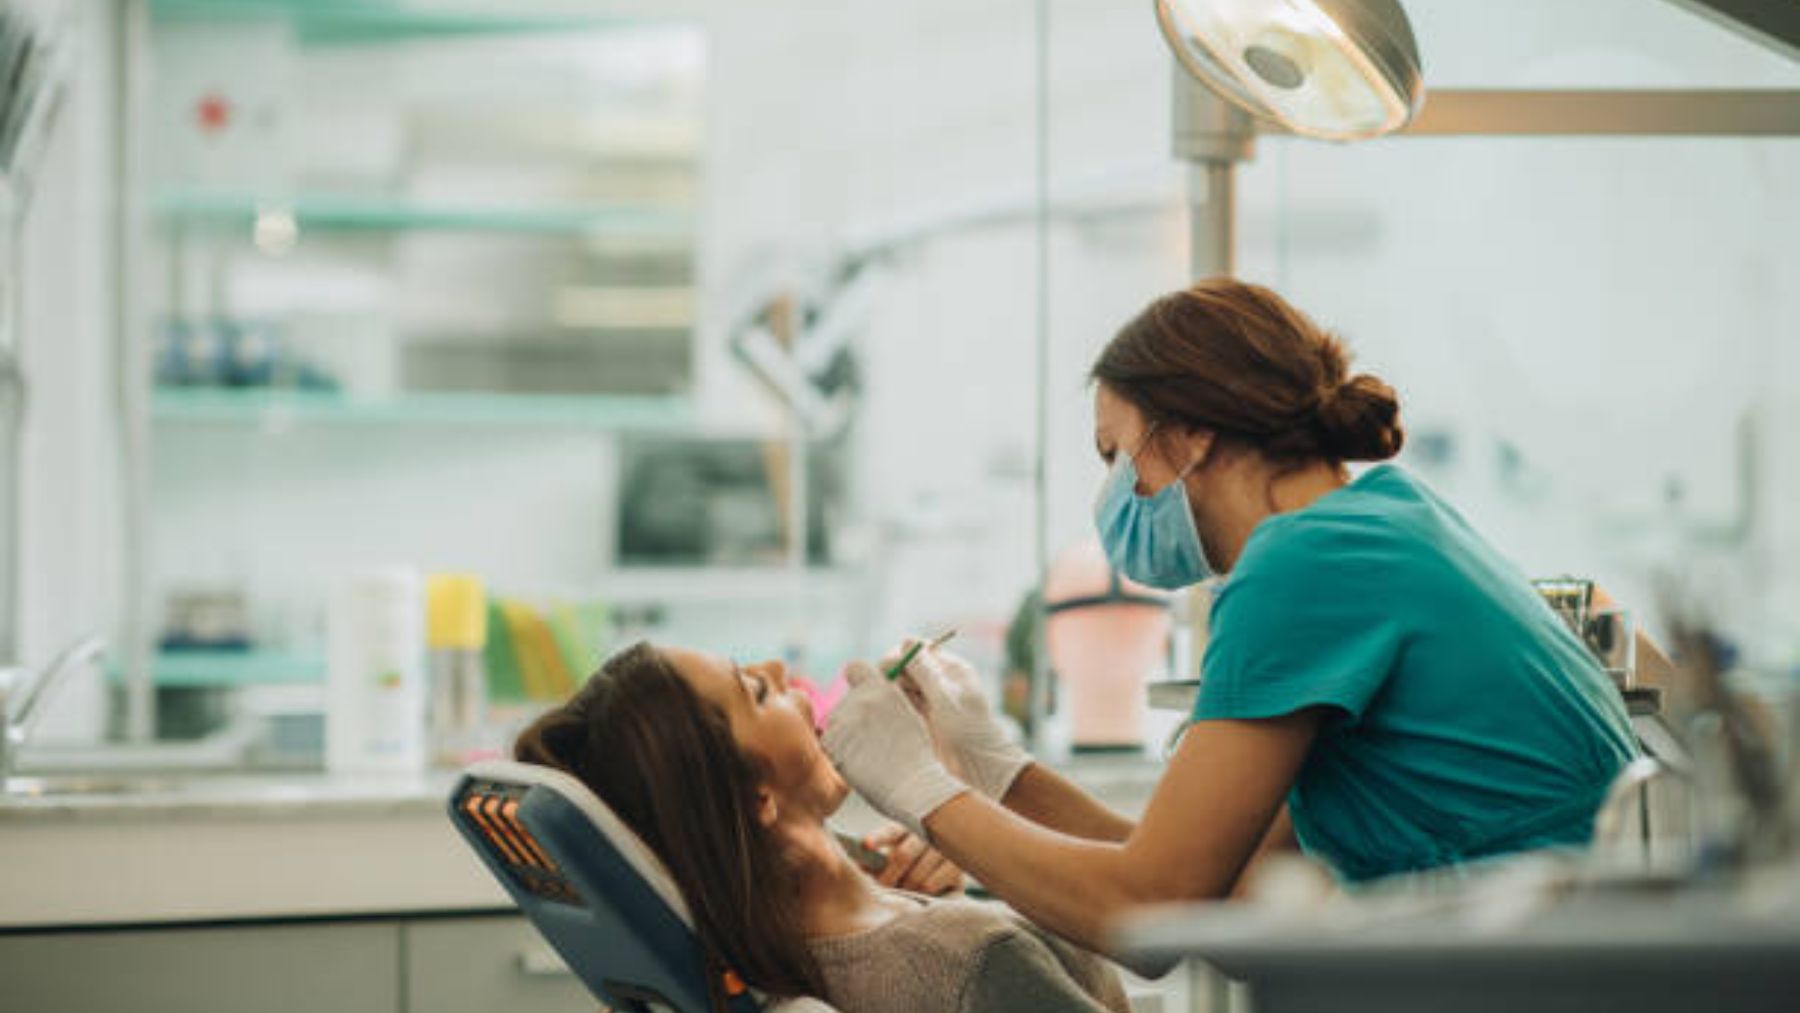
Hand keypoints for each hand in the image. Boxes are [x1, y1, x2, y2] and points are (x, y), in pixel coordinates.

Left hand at [821, 661, 968, 838]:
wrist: (913, 785)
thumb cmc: (918, 754)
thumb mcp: (909, 713)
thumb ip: (887, 697)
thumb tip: (872, 693)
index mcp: (881, 687)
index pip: (855, 668)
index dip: (858, 680)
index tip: (864, 696)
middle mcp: (858, 699)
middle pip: (845, 702)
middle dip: (853, 716)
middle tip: (874, 740)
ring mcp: (842, 722)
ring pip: (836, 723)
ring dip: (846, 736)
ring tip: (871, 755)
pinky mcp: (831, 744)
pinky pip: (829, 743)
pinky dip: (839, 753)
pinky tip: (860, 764)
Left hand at [864, 824, 964, 895]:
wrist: (943, 871)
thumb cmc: (908, 864)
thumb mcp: (889, 858)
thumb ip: (872, 861)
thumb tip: (853, 868)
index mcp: (905, 828)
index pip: (891, 831)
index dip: (878, 838)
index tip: (866, 845)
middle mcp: (926, 834)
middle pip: (903, 856)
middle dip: (888, 878)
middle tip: (879, 891)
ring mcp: (943, 849)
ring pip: (917, 876)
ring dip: (905, 888)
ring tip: (901, 892)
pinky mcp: (956, 866)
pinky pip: (931, 885)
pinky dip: (920, 894)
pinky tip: (918, 894)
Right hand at [885, 644, 1031, 802]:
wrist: (981, 771)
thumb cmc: (970, 733)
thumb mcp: (946, 699)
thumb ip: (925, 671)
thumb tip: (907, 640)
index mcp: (951, 671)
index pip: (918, 651)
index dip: (899, 657)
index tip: (885, 670)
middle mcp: (939, 683)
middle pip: (906, 668)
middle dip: (891, 675)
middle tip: (877, 690)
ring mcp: (930, 702)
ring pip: (901, 688)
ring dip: (888, 692)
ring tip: (876, 703)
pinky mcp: (922, 721)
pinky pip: (901, 707)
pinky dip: (891, 707)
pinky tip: (880, 714)